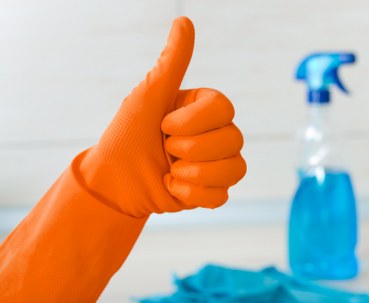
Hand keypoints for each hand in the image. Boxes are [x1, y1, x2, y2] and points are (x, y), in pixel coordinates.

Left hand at [79, 17, 245, 216]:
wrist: (113, 181)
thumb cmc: (127, 135)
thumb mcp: (149, 96)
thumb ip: (172, 63)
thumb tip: (184, 21)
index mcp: (204, 109)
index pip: (224, 108)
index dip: (193, 121)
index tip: (164, 124)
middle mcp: (216, 133)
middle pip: (234, 139)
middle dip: (192, 149)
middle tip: (165, 149)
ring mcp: (217, 163)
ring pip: (235, 168)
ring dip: (195, 174)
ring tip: (170, 171)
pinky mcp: (212, 191)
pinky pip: (222, 196)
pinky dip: (193, 195)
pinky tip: (171, 187)